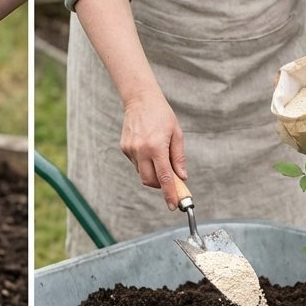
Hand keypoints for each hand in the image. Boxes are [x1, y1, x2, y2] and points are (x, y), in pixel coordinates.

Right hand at [119, 91, 186, 208]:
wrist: (140, 99)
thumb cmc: (162, 115)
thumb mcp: (176, 134)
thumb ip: (178, 158)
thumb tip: (182, 176)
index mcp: (156, 147)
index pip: (164, 177)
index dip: (170, 193)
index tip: (173, 205)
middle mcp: (141, 150)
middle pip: (150, 181)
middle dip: (160, 186)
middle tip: (170, 181)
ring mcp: (130, 150)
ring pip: (142, 174)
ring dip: (152, 173)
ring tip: (159, 156)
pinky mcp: (124, 148)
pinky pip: (136, 164)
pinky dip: (144, 163)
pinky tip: (148, 148)